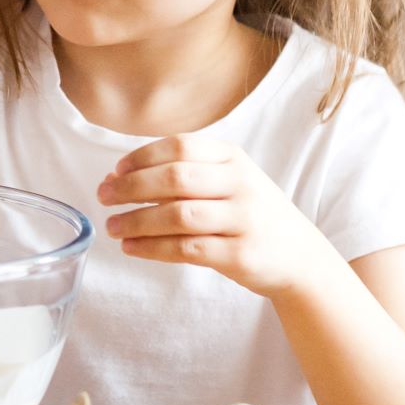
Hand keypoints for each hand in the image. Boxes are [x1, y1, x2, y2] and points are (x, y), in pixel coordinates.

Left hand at [99, 135, 342, 299]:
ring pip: (178, 215)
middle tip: (103, 197)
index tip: (115, 170)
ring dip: (137, 221)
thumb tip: (116, 177)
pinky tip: (132, 248)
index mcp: (234, 159)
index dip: (142, 157)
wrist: (301, 258)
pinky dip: (153, 248)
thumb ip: (182, 176)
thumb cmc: (250, 216)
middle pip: (176, 178)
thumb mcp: (229, 183)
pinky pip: (187, 249)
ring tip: (112, 227)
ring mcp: (244, 219)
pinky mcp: (241, 254)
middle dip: (131, 187)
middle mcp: (241, 184)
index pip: (180, 147)